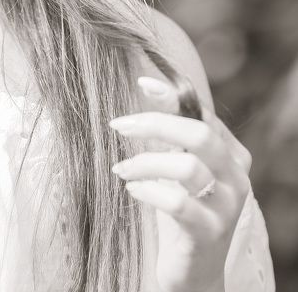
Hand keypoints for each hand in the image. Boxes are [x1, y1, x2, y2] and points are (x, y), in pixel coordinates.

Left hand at [109, 76, 252, 291]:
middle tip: (119, 125)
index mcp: (232, 155)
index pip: (203, 114)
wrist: (194, 271)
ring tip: (122, 169)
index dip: (172, 96)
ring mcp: (227, 207)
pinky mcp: (209, 233)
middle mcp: (236, 178)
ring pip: (186, 167)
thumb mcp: (180, 167)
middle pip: (198, 136)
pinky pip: (177, 203)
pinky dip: (148, 190)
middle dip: (154, 124)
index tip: (142, 84)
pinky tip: (132, 190)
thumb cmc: (183, 210)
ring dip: (144, 162)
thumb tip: (147, 89)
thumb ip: (172, 135)